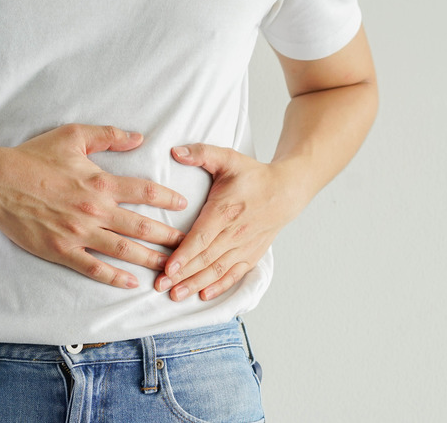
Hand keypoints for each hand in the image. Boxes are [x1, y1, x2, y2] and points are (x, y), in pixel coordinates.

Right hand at [0, 124, 186, 288]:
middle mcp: (95, 211)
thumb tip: (139, 137)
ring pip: (123, 250)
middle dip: (168, 237)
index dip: (167, 199)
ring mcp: (79, 234)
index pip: (145, 192)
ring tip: (170, 268)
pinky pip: (93, 268)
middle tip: (188, 245)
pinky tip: (131, 283)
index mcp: (100, 183)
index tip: (183, 205)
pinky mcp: (61, 251)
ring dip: (150, 259)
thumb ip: (109, 136)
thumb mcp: (73, 136)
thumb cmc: (34, 157)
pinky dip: (114, 277)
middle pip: (142, 227)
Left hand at [155, 144, 302, 300]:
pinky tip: (203, 295)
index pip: (202, 237)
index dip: (185, 254)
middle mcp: (235, 232)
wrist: (286, 191)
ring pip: (217, 270)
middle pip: (205, 258)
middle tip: (160, 286)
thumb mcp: (228, 158)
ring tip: (176, 295)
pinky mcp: (251, 254)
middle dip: (182, 275)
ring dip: (196, 284)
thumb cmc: (253, 175)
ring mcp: (244, 246)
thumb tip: (176, 151)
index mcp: (225, 210)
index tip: (168, 268)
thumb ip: (201, 153)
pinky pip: (234, 274)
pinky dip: (219, 286)